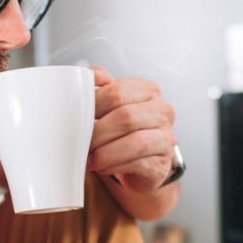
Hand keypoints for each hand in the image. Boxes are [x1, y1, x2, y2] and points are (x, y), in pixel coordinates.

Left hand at [87, 66, 175, 191]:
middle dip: (97, 132)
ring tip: (89, 158)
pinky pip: (138, 164)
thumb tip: (89, 75)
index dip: (93, 107)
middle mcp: (162, 111)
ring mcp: (167, 138)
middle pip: (126, 117)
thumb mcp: (114, 104)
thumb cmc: (125, 130)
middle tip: (79, 142)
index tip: (76, 119)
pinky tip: (102, 167)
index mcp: (148, 90)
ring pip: (135, 143)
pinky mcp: (163, 163)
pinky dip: (114, 166)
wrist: (144, 161)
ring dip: (105, 153)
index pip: (117, 92)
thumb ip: (101, 86)